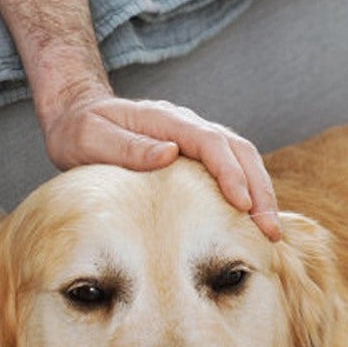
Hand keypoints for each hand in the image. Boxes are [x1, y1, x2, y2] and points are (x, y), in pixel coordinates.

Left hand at [43, 85, 281, 241]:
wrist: (77, 115)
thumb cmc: (80, 131)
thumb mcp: (92, 138)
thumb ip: (128, 146)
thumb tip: (169, 153)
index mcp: (166, 120)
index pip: (211, 143)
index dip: (230, 173)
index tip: (242, 204)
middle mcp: (186, 125)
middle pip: (238, 150)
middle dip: (260, 189)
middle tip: (270, 229)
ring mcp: (193, 137)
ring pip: (241, 159)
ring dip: (260, 193)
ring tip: (270, 231)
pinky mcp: (193, 154)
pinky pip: (229, 168)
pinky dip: (248, 192)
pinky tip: (253, 220)